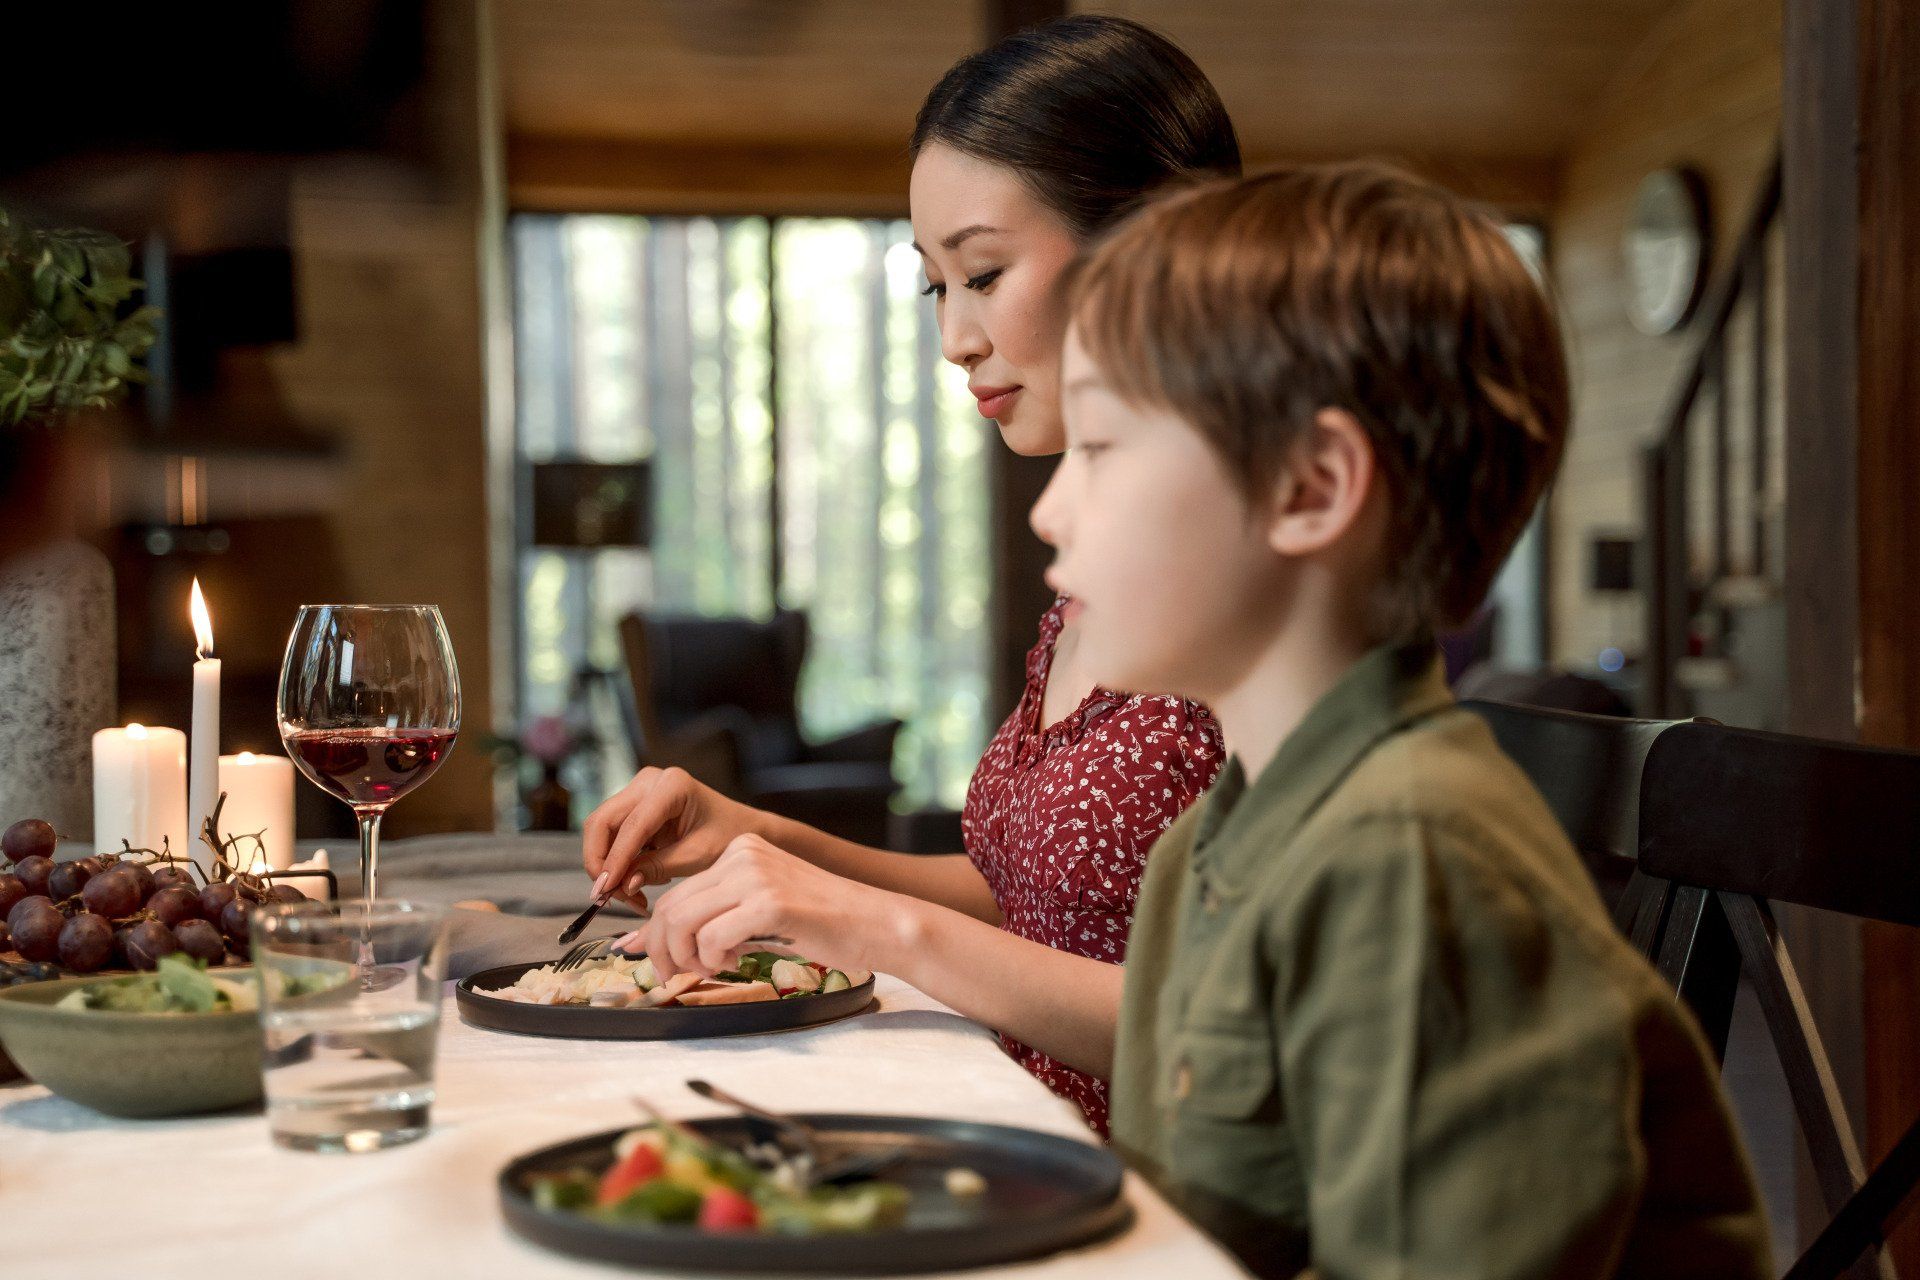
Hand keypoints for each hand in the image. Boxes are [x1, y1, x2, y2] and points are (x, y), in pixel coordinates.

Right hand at [581, 767, 764, 912]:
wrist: (740, 827)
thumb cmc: (727, 836)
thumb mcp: (696, 856)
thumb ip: (657, 868)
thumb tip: (622, 885)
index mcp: (672, 786)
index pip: (632, 825)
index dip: (614, 859)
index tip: (606, 890)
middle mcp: (649, 782)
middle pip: (602, 822)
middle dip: (601, 863)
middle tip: (610, 897)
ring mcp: (639, 792)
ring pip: (601, 830)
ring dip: (607, 866)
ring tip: (630, 895)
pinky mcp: (634, 807)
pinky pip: (611, 835)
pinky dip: (616, 862)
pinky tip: (635, 881)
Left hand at [635, 834, 895, 979]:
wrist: (874, 923)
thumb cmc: (823, 923)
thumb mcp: (762, 908)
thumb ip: (718, 916)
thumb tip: (660, 944)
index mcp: (740, 850)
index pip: (676, 893)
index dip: (657, 934)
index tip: (660, 961)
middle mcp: (744, 855)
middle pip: (671, 907)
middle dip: (663, 951)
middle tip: (675, 976)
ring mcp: (756, 876)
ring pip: (683, 922)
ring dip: (688, 958)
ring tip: (712, 969)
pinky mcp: (770, 903)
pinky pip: (713, 937)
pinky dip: (714, 960)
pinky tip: (736, 963)